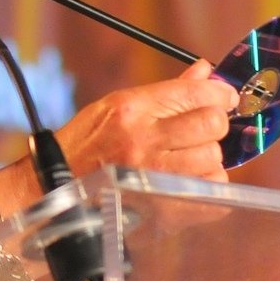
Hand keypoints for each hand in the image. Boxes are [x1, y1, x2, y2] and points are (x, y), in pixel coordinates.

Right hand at [56, 59, 236, 182]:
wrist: (55, 191)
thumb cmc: (84, 146)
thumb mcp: (115, 107)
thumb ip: (165, 92)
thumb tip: (204, 71)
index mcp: (131, 110)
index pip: (194, 94)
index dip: (219, 93)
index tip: (224, 98)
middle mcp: (143, 141)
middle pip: (211, 125)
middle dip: (214, 125)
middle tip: (203, 129)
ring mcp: (154, 178)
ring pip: (214, 160)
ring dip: (208, 158)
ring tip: (190, 158)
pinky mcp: (164, 210)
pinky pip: (213, 194)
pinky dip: (209, 187)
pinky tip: (190, 181)